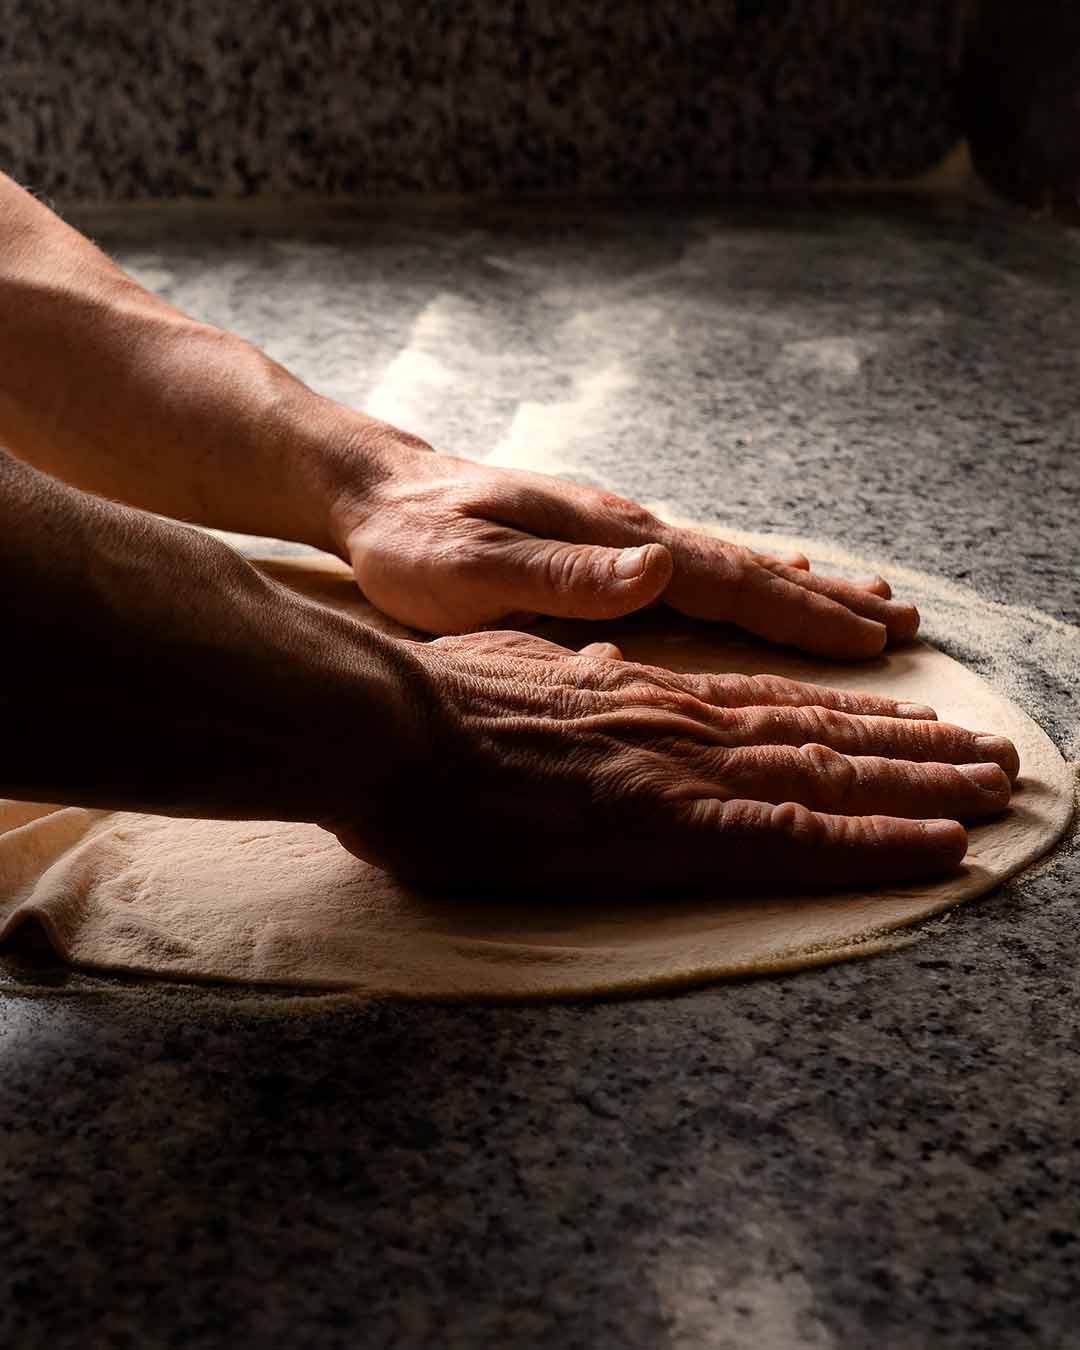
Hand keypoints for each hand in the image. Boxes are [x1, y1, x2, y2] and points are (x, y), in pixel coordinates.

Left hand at [329, 440, 919, 658]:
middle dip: (827, 601)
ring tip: (865, 599)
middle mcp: (628, 533)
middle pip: (747, 569)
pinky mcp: (599, 541)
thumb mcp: (475, 570)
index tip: (872, 641)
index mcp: (611, 545)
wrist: (374, 492)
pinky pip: (694, 563)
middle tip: (905, 623)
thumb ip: (568, 575)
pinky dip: (746, 574)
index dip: (801, 615)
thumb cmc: (414, 544)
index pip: (726, 582)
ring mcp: (617, 533)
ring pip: (728, 563)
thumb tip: (662, 566)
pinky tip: (765, 575)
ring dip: (800, 586)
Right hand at [329, 630, 1017, 893]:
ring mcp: (681, 770)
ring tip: (995, 791)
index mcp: (642, 691)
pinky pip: (793, 839)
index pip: (770, 706)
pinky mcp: (666, 828)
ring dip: (923, 787)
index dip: (849, 718)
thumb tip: (593, 660)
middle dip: (915, 749)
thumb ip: (567, 669)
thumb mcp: (510, 667)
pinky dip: (874, 845)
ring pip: (831, 775)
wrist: (388, 723)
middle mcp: (681, 720)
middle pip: (823, 734)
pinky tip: (938, 850)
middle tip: (992, 758)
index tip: (908, 725)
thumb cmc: (428, 706)